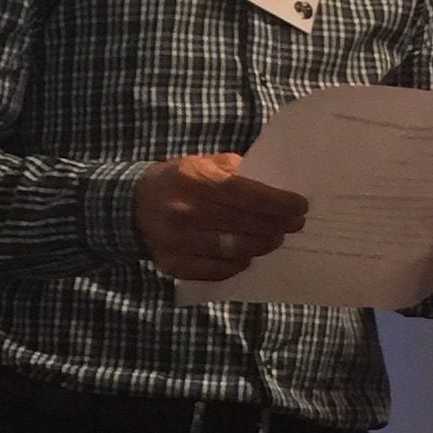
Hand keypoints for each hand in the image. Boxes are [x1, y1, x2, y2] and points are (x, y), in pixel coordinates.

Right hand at [134, 154, 309, 283]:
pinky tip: (247, 255)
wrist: (132, 206)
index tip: (300, 206)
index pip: (244, 193)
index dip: (276, 202)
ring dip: (261, 245)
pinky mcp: (174, 264)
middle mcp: (184, 212)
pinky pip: (216, 270)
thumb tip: (274, 185)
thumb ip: (234, 170)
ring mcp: (177, 242)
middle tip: (295, 224)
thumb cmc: (177, 181)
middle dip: (276, 225)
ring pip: (233, 249)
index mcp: (193, 180)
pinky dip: (237, 264)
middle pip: (243, 223)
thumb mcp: (201, 163)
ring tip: (274, 239)